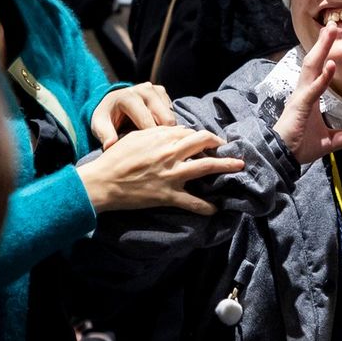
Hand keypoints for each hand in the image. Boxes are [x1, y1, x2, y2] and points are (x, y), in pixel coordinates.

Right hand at [77, 125, 243, 214]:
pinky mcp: (168, 195)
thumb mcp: (135, 137)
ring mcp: (171, 174)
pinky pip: (193, 202)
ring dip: (225, 166)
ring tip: (239, 167)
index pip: (189, 131)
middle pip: (203, 142)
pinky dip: (206, 207)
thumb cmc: (115, 158)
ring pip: (206, 167)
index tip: (206, 140)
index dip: (200, 135)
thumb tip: (171, 132)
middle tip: (227, 147)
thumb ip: (154, 133)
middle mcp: (170, 152)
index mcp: (161, 136)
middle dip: (218, 143)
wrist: (103, 181)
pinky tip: (215, 209)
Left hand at [91, 82, 174, 148]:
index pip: (148, 122)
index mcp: (129, 97)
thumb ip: (105, 134)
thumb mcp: (99, 124)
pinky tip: (156, 131)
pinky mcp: (162, 92)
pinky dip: (167, 124)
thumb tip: (110, 145)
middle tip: (156, 149)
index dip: (150, 141)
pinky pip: (173, 113)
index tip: (148, 154)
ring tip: (154, 140)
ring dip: (166, 131)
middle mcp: (145, 90)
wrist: (111, 102)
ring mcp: (155, 89)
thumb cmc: (106, 116)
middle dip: (162, 136)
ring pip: (172, 117)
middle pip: (166, 119)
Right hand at [273, 21, 341, 162]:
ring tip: (331, 31)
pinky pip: (314, 89)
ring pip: (311, 68)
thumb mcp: (329, 143)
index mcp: (308, 97)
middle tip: (333, 24)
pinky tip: (331, 65)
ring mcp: (300, 98)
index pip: (317, 70)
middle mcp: (302, 92)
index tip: (332, 36)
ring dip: (322, 49)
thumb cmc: (298, 148)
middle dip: (323, 43)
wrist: (281, 157)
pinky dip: (323, 77)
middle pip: (313, 62)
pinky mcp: (300, 106)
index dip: (324, 53)